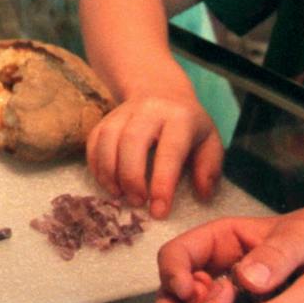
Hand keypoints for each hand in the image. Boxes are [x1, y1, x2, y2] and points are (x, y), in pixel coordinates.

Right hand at [86, 93, 222, 217]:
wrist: (162, 91)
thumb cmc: (188, 126)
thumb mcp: (210, 142)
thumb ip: (209, 168)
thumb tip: (203, 195)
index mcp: (180, 118)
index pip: (170, 152)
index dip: (162, 183)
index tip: (158, 211)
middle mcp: (150, 110)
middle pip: (131, 141)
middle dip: (131, 178)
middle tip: (137, 203)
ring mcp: (124, 112)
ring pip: (108, 139)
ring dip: (110, 173)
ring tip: (120, 195)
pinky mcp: (106, 118)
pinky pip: (94, 140)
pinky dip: (96, 166)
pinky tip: (108, 184)